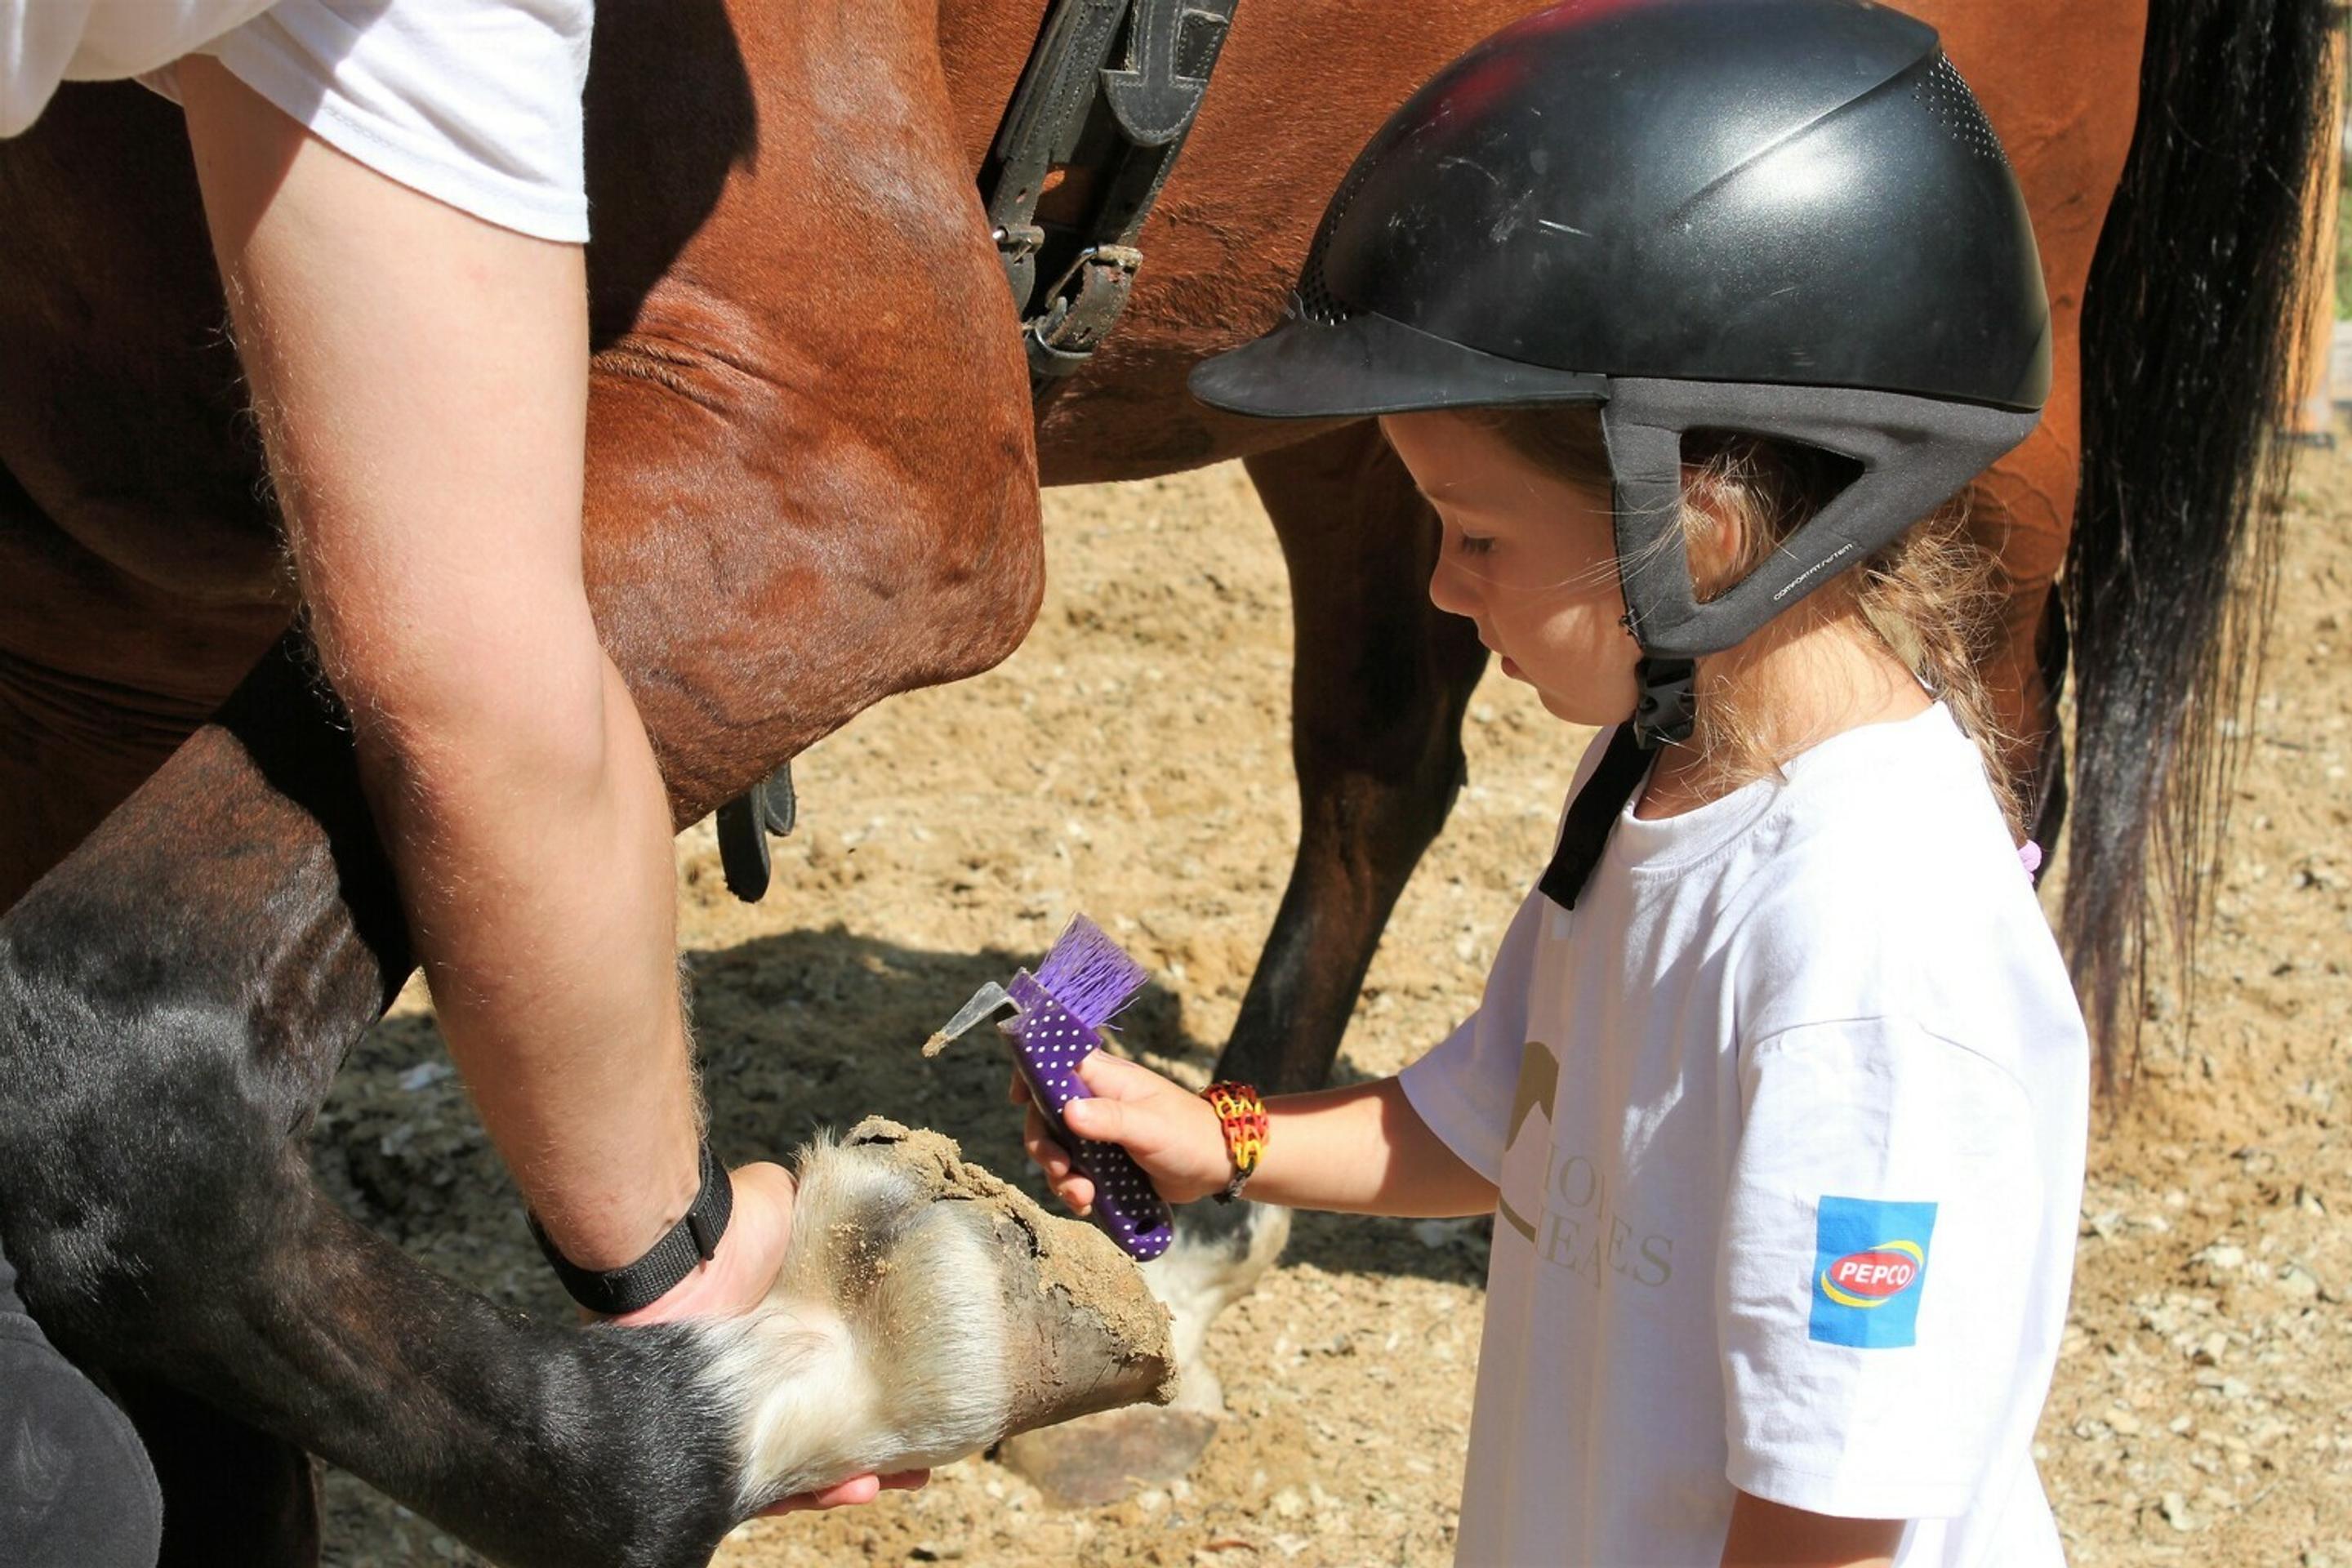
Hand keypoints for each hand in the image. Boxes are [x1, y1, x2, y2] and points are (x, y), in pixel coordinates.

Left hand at [610, 1161, 930, 1513]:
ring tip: (890, 1482)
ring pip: (801, 1461)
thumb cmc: (727, 1229)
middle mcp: (766, 1376)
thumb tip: (870, 1199)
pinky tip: (847, 1488)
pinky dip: (801, 1492)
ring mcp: (740, 1414)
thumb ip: (824, 1212)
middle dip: (872, 1449)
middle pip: (826, 1425)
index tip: (923, 1407)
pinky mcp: (713, 1445)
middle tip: (915, 1465)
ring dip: (848, 1478)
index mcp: (787, 1332)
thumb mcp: (785, 1203)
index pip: (840, 1375)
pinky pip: (759, 1485)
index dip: (880, 1395)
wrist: (668, 1261)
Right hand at [1013, 1052, 1230, 1210]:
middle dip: (1044, 1146)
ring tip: (1083, 1197)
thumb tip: (1069, 1113)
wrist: (1217, 1165)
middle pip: (1044, 1114)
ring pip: (1056, 1148)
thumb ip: (1112, 1119)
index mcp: (1104, 1078)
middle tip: (1061, 1169)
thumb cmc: (1189, 1135)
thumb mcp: (1151, 1127)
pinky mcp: (1102, 1161)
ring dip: (1059, 1176)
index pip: (1055, 1059)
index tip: (1018, 1099)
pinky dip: (1073, 1190)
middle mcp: (1094, 1100)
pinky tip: (1088, 1205)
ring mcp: (1097, 1131)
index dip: (1030, 1072)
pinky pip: (1073, 1173)